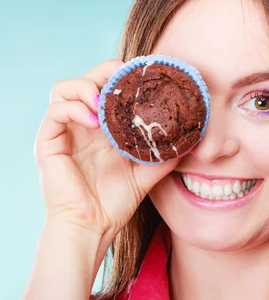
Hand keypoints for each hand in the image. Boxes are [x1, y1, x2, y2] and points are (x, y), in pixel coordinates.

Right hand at [35, 60, 177, 257]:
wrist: (93, 227)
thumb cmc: (116, 202)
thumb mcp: (147, 173)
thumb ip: (165, 155)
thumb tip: (190, 140)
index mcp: (103, 127)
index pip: (106, 87)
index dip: (121, 75)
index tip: (143, 74)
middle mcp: (82, 124)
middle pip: (86, 80)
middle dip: (105, 72)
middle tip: (125, 79)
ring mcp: (64, 132)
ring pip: (63, 88)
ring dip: (85, 86)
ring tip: (105, 103)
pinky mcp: (48, 142)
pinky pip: (55, 111)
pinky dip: (74, 108)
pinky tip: (94, 122)